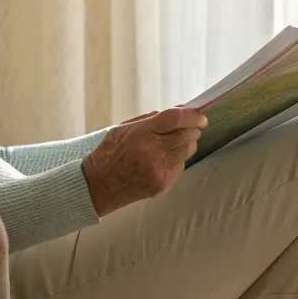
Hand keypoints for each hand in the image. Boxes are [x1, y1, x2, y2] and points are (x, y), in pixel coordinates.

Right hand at [81, 107, 206, 215]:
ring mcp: (159, 169)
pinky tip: (165, 158)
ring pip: (188, 150)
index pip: (175, 119)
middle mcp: (152, 152)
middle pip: (187, 135)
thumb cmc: (108, 154)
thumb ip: (149, 120)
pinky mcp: (162, 183)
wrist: (98, 186)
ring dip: (188, 142)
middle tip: (192, 125)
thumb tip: (176, 111)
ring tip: (177, 141)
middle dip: (193, 128)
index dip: (192, 115)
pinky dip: (178, 158)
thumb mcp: (122, 129)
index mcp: (141, 134)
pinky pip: (180, 166)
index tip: (199, 115)